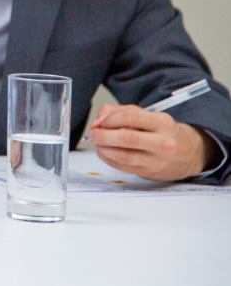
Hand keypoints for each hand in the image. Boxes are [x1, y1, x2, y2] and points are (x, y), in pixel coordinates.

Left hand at [88, 104, 209, 180]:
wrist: (190, 154)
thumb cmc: (164, 132)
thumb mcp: (148, 115)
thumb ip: (120, 112)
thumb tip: (98, 120)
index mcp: (163, 123)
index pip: (131, 117)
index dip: (110, 119)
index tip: (101, 122)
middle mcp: (163, 142)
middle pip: (126, 138)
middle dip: (103, 135)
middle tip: (93, 133)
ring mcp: (157, 160)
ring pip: (123, 156)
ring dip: (103, 149)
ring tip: (98, 143)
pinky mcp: (150, 173)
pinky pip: (122, 167)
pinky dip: (108, 159)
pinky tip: (105, 152)